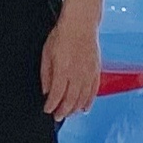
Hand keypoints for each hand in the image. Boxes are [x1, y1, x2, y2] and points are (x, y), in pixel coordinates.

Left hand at [40, 0, 102, 121]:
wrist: (80, 26)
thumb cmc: (61, 37)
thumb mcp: (46, 54)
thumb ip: (46, 74)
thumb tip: (46, 91)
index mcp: (63, 70)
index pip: (57, 94)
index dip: (52, 105)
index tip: (47, 110)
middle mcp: (77, 74)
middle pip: (71, 99)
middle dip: (63, 111)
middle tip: (57, 117)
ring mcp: (88, 74)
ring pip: (83, 97)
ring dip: (75, 108)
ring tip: (69, 114)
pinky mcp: (96, 71)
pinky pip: (94, 91)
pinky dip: (89, 101)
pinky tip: (85, 107)